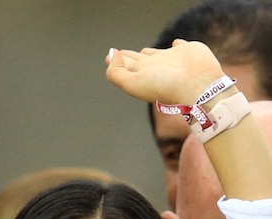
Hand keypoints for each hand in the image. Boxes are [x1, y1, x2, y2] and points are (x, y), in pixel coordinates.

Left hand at [106, 40, 225, 104]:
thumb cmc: (164, 86)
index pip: (125, 66)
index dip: (116, 61)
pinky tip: (176, 43)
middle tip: (120, 53)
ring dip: (149, 52)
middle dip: (128, 57)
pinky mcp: (187, 51)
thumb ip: (116, 72)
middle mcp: (154, 67)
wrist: (197, 85)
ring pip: (156, 53)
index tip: (109, 56)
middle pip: (138, 60)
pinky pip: (180, 45)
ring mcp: (171, 59)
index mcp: (141, 74)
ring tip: (142, 52)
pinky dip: (178, 44)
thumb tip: (111, 56)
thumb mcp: (132, 84)